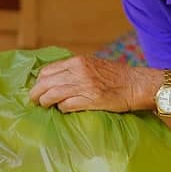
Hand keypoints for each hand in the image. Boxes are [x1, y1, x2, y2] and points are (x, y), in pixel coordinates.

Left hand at [28, 56, 147, 112]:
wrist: (137, 84)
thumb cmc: (116, 76)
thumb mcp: (93, 65)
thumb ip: (75, 70)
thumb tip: (55, 80)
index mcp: (77, 61)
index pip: (47, 70)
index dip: (39, 81)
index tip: (37, 88)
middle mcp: (79, 71)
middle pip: (46, 83)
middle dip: (36, 93)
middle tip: (34, 101)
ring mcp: (84, 86)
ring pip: (52, 95)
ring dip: (45, 102)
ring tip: (44, 106)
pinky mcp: (91, 100)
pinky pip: (67, 106)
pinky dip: (62, 109)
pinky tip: (63, 109)